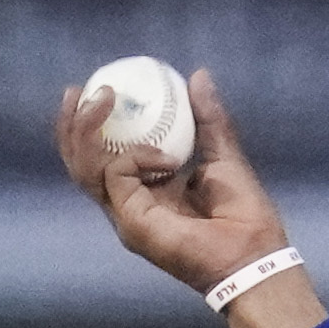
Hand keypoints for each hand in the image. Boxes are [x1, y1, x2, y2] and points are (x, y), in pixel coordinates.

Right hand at [56, 68, 322, 327]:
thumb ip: (208, 117)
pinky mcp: (131, 222)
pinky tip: (166, 158)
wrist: (255, 252)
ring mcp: (126, 215)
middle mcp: (128, 202)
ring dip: (88, 129)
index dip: (89, 123)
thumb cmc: (243, 213)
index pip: (100, 154)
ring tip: (104, 99)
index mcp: (144, 188)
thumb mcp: (222, 152)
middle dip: (74, 123)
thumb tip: (199, 76)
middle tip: (83, 90)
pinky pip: (115, 175)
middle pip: (80, 161)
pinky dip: (135, 156)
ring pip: (85, 168)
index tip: (98, 89)